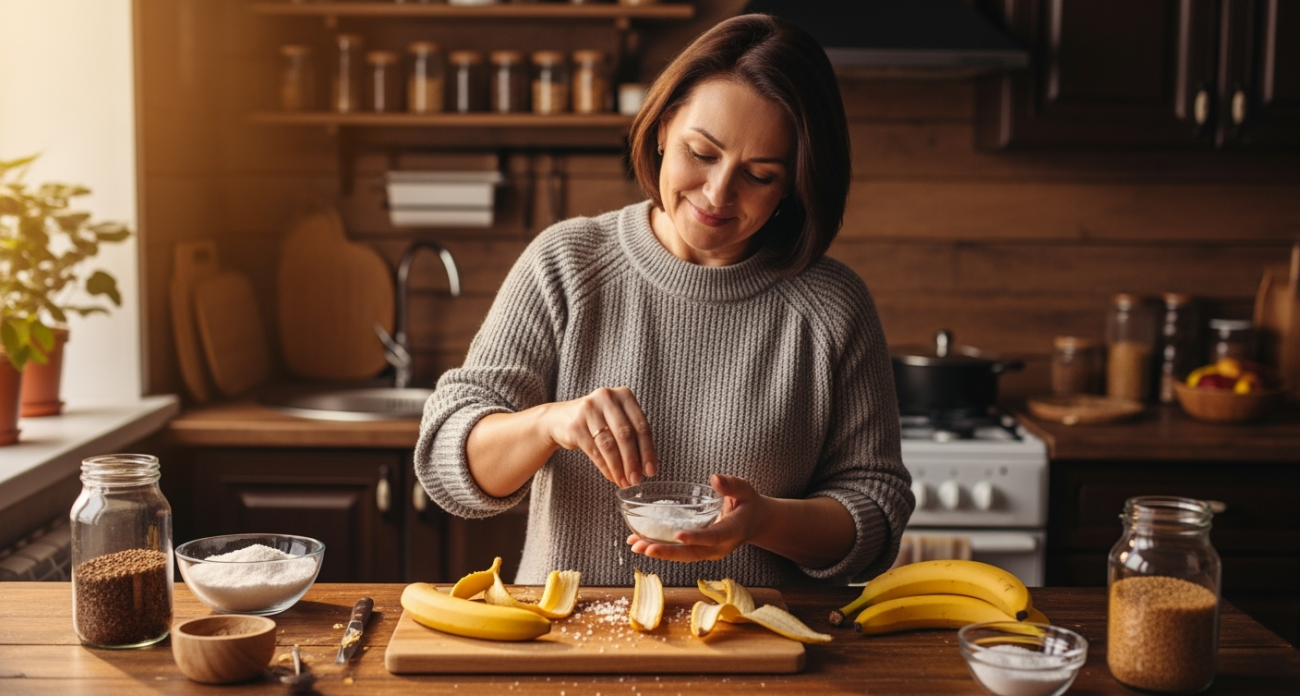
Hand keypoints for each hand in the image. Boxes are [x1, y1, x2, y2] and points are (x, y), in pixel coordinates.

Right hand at [541, 386, 656, 487]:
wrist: (559, 419)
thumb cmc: (596, 422)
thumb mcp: (616, 420)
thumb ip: (632, 437)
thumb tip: (646, 469)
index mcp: (624, 395)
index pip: (641, 426)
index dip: (648, 450)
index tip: (651, 471)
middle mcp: (607, 397)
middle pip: (626, 435)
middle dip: (633, 461)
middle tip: (636, 480)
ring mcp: (589, 409)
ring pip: (609, 444)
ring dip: (619, 467)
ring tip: (624, 482)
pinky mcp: (575, 424)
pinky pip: (594, 450)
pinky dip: (605, 467)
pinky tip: (612, 477)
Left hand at [627, 474, 769, 561]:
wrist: (754, 523)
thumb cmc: (748, 504)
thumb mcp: (746, 491)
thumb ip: (732, 485)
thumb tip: (715, 479)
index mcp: (732, 532)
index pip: (712, 537)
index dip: (696, 537)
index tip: (678, 536)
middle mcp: (718, 547)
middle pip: (691, 554)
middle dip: (667, 552)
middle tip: (645, 547)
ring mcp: (707, 552)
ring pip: (681, 556)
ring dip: (658, 552)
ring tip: (635, 546)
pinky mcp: (698, 550)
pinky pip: (678, 552)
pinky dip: (659, 548)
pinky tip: (639, 543)